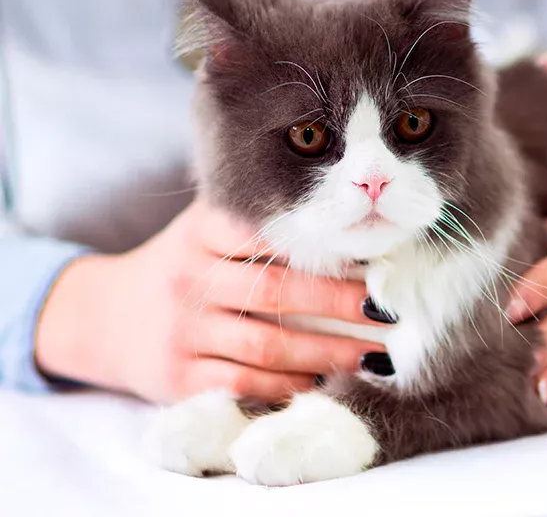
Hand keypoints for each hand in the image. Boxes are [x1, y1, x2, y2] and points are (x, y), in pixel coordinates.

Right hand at [35, 200, 384, 403]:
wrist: (102, 316)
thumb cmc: (181, 266)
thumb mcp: (204, 228)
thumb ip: (258, 220)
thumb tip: (349, 226)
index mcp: (201, 231)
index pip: (268, 233)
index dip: (324, 248)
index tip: (372, 259)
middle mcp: (189, 278)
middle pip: (277, 290)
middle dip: (341, 302)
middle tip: (387, 310)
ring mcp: (182, 331)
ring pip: (266, 344)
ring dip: (327, 352)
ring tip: (372, 353)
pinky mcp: (177, 376)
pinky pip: (244, 383)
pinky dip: (289, 384)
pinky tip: (323, 380)